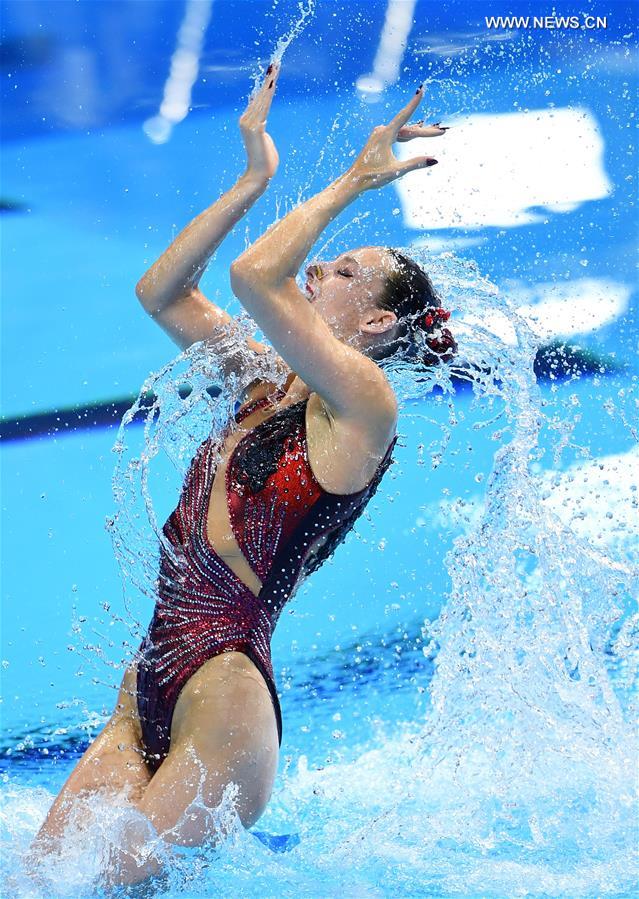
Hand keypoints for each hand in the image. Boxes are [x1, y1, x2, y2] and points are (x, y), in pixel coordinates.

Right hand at [239, 62, 280, 182]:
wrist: (259, 176)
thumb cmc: (265, 161)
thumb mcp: (264, 139)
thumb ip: (262, 128)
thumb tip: (262, 123)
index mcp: (247, 121)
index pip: (258, 100)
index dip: (266, 85)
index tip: (272, 72)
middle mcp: (246, 119)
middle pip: (260, 96)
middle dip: (268, 79)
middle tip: (275, 63)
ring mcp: (249, 123)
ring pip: (262, 99)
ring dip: (270, 83)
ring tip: (276, 68)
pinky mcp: (256, 128)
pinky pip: (264, 108)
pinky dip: (269, 95)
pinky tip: (273, 84)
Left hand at [346, 86, 446, 191]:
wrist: (354, 180)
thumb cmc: (373, 176)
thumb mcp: (396, 171)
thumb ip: (415, 163)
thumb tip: (435, 160)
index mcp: (385, 135)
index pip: (404, 115)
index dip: (414, 103)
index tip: (421, 89)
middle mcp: (382, 131)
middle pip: (408, 129)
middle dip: (425, 132)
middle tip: (442, 132)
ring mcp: (380, 134)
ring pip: (403, 131)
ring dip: (418, 133)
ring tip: (435, 131)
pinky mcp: (379, 139)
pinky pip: (397, 134)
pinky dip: (407, 134)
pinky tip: (415, 132)